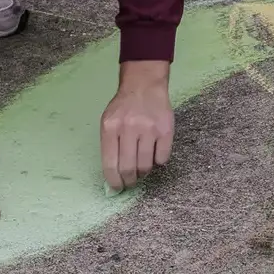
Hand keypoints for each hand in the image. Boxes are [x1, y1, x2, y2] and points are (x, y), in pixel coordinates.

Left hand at [100, 60, 173, 190]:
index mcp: (110, 128)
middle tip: (130, 183)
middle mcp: (129, 128)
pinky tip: (153, 155)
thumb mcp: (108, 122)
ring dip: (143, 174)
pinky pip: (162, 158)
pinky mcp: (166, 130)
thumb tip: (113, 175)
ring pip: (145, 166)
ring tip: (141, 170)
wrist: (144, 85)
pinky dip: (157, 162)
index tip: (116, 188)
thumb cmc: (123, 107)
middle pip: (128, 168)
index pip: (110, 164)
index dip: (113, 181)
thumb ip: (109, 146)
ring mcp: (149, 129)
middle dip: (128, 181)